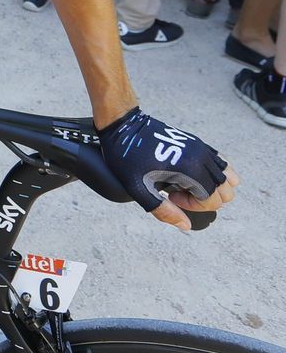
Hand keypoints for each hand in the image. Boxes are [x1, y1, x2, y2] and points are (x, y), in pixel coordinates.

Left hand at [97, 108, 240, 230]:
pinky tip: (194, 175)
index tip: (171, 196)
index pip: (213, 200)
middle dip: (204, 198)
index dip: (193, 206)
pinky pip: (222, 163)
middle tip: (177, 190)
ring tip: (186, 183)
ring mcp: (202, 148)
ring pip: (228, 178)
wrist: (124, 127)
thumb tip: (185, 225)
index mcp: (190, 169)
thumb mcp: (138, 189)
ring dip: (212, 187)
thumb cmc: (128, 157)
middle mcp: (202, 158)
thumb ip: (163, 210)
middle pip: (226, 192)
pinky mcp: (199, 143)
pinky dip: (216, 175)